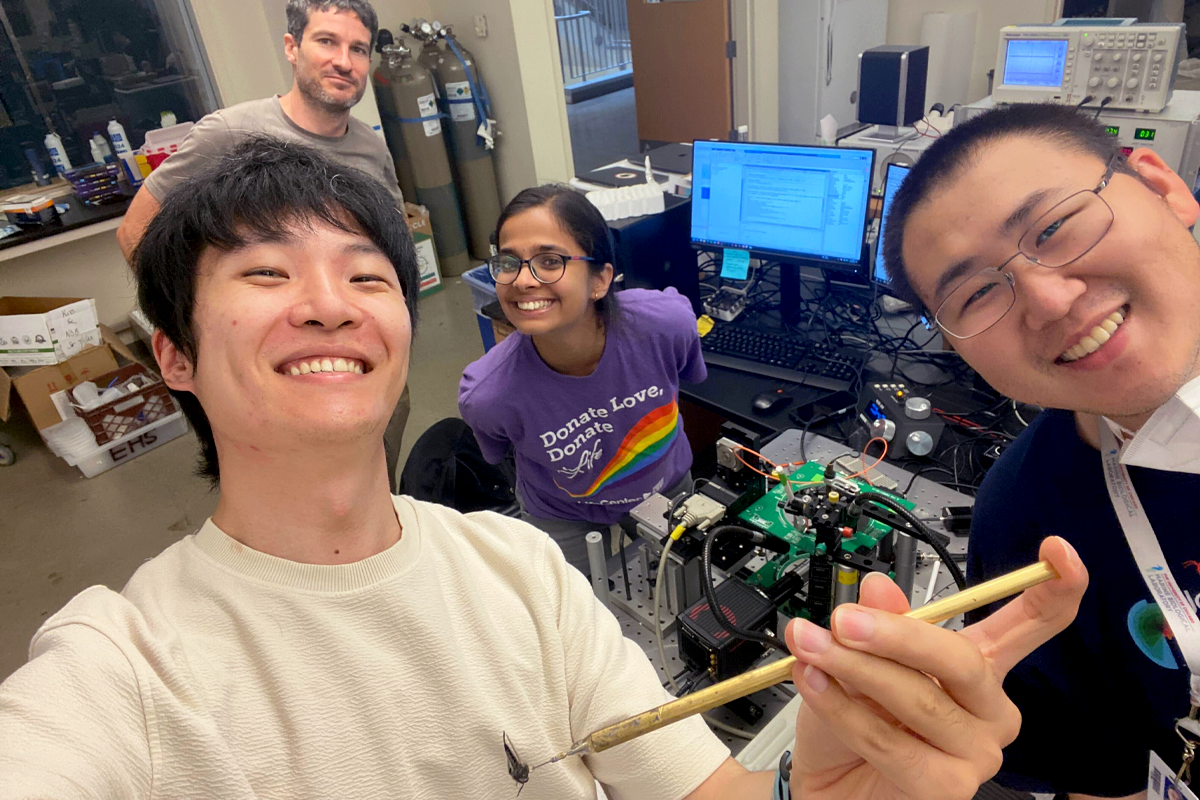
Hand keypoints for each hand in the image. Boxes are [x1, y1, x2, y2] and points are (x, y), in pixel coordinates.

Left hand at [786, 536, 1087, 799]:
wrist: (825, 782)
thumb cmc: (850, 720)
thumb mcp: (858, 656)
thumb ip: (879, 623)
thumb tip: (881, 588)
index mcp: (979, 665)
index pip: (1033, 625)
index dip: (1053, 587)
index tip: (1056, 551)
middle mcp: (988, 709)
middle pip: (963, 659)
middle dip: (896, 634)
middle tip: (844, 620)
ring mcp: (975, 752)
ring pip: (918, 699)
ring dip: (853, 669)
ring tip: (810, 647)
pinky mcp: (947, 787)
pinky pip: (890, 740)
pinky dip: (843, 710)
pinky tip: (817, 687)